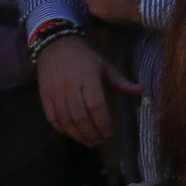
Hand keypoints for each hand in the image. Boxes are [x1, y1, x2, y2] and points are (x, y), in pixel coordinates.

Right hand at [37, 33, 141, 147]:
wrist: (56, 45)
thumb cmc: (84, 57)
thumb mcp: (104, 66)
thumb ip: (121, 81)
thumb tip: (140, 90)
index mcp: (87, 77)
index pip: (95, 105)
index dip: (102, 122)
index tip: (109, 133)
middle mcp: (70, 85)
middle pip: (80, 116)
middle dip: (91, 133)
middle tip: (100, 141)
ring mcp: (55, 91)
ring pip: (66, 120)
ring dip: (78, 134)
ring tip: (89, 141)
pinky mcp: (44, 95)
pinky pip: (52, 117)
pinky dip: (62, 129)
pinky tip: (72, 133)